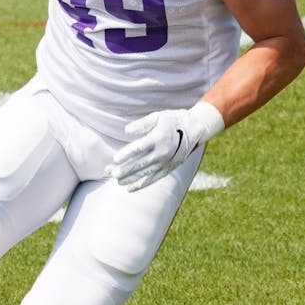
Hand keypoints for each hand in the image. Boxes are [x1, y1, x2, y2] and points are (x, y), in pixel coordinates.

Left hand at [109, 102, 224, 191]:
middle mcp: (161, 153)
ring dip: (129, 178)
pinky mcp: (169, 169)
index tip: (114, 159)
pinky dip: (141, 185)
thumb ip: (142, 124)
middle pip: (138, 164)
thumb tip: (126, 131)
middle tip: (108, 172)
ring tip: (116, 180)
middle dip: (122, 169)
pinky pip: (153, 179)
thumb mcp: (158, 117)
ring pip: (144, 174)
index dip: (125, 155)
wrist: (195, 129)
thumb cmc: (173, 120)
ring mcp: (165, 163)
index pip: (138, 149)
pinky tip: (129, 188)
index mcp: (157, 139)